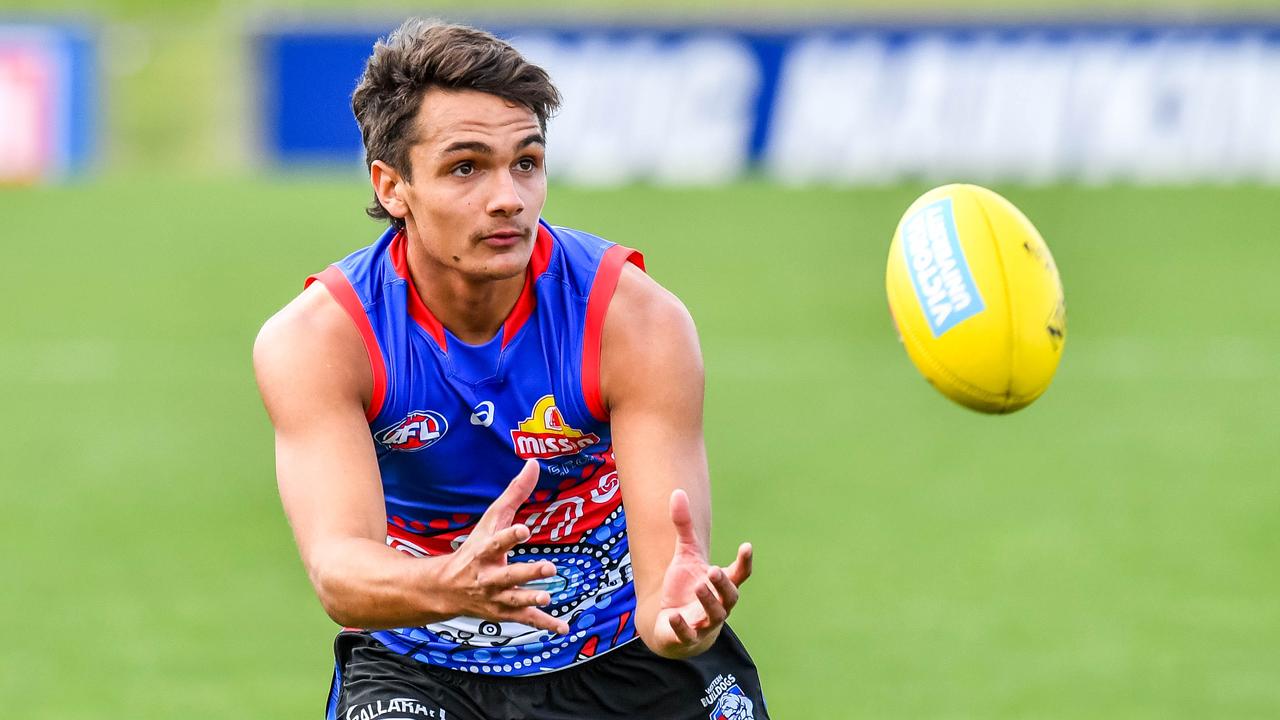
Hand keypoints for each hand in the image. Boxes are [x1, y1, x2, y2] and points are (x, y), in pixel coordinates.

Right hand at [431, 460, 569, 635]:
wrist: (445, 589)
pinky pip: (525, 620)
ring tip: (549, 597)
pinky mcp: (503, 613)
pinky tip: (564, 628)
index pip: (497, 542)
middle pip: (508, 575)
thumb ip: (514, 493)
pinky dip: (544, 625)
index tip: (524, 530)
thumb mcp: (491, 520)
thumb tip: (533, 463)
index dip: (509, 536)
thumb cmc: (474, 548)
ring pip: (515, 600)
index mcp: (484, 551)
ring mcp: (495, 597)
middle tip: (550, 568)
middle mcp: (488, 576)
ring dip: (532, 599)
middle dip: (528, 573)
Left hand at [648, 488, 752, 657]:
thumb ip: (683, 526)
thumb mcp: (684, 554)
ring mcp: (704, 623)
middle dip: (723, 584)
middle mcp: (718, 605)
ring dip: (707, 602)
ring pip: (713, 616)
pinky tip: (673, 615)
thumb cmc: (683, 586)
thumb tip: (677, 492)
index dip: (744, 561)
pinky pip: (688, 634)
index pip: (739, 574)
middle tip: (714, 570)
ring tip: (698, 587)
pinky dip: (682, 626)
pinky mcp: (687, 637)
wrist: (669, 623)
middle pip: (729, 597)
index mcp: (721, 584)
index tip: (746, 546)